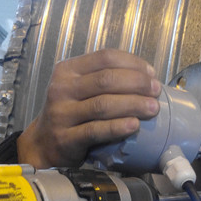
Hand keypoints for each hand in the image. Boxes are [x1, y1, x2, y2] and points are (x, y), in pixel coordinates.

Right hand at [16, 49, 161, 167]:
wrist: (43, 143)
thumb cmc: (70, 112)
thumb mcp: (79, 88)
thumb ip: (103, 79)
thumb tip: (146, 77)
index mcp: (68, 70)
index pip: (105, 58)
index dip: (132, 63)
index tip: (151, 73)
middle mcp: (62, 88)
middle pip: (106, 80)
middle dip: (137, 84)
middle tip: (156, 91)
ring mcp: (62, 114)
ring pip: (103, 104)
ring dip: (133, 104)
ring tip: (153, 108)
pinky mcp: (66, 138)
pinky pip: (96, 130)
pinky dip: (117, 127)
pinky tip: (134, 125)